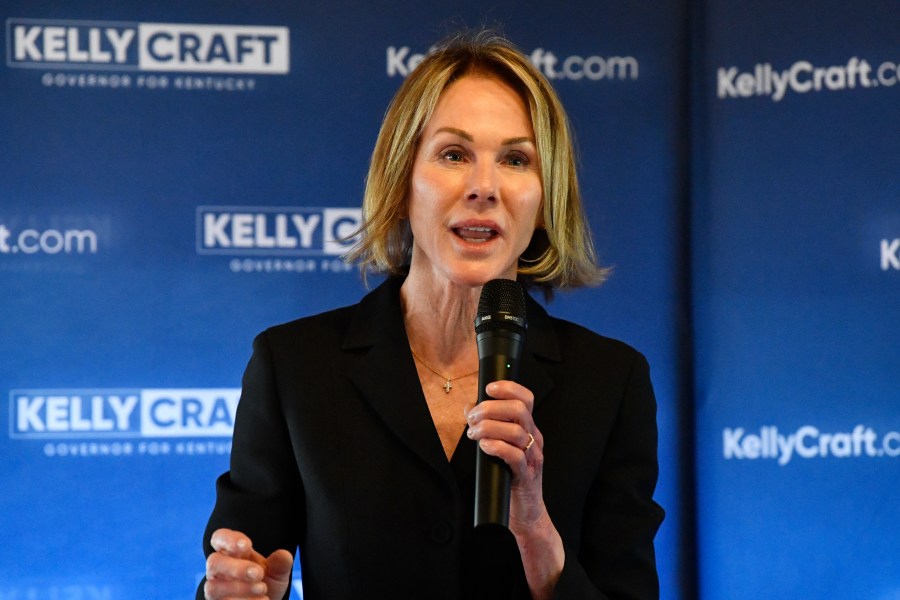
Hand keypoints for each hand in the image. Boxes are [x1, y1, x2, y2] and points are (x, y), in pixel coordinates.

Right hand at [204, 528, 292, 599]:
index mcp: (232, 553)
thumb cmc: (266, 582)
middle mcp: (219, 570)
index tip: (247, 545)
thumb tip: (284, 555)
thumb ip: (280, 563)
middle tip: (258, 573)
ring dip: (239, 588)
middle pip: (214, 562)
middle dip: (236, 568)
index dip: (229, 539)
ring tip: (262, 589)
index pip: (220, 538)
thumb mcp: (277, 572)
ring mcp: (215, 589)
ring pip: (214, 587)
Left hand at [464, 380, 544, 524]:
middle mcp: (534, 439)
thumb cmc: (509, 477)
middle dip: (491, 408)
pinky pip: (515, 456)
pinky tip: (484, 446)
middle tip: (473, 418)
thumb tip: (469, 407)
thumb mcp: (499, 446)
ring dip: (489, 427)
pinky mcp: (526, 476)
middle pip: (520, 410)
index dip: (509, 387)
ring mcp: (532, 457)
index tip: (488, 388)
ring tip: (473, 434)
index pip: (526, 398)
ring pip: (516, 431)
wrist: (525, 513)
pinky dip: (497, 447)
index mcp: (529, 428)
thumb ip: (487, 425)